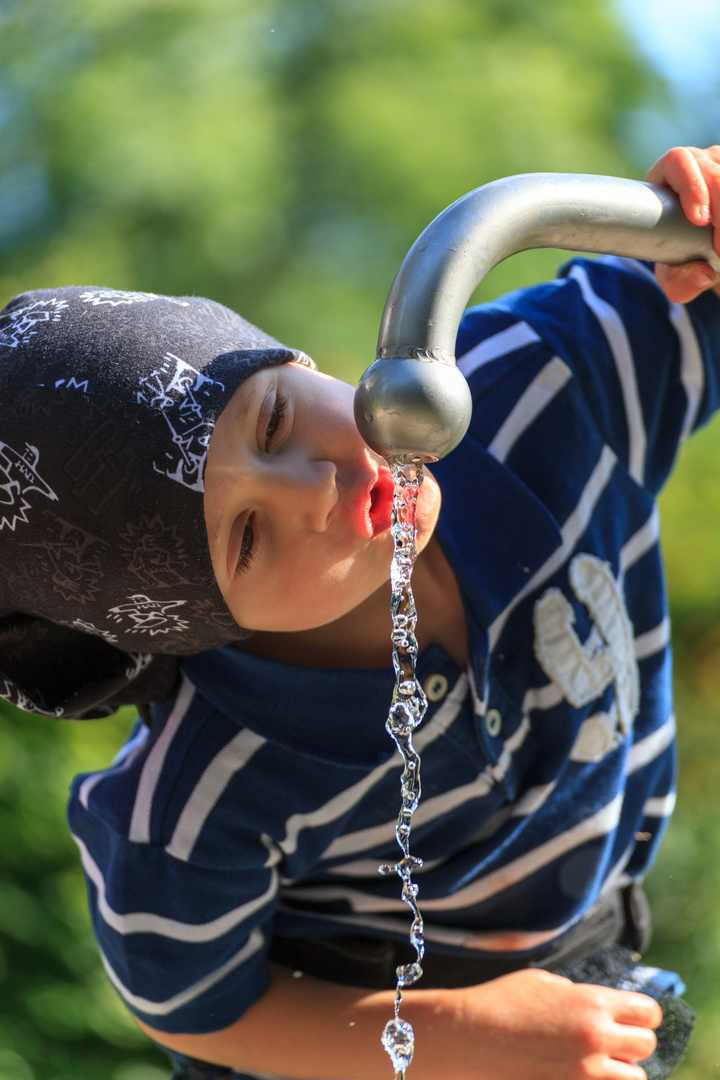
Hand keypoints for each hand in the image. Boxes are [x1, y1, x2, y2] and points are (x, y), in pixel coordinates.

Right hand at [427, 968, 662, 1079]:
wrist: (467, 1038)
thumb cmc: (499, 1003)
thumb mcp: (541, 982)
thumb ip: (575, 994)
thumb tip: (593, 1006)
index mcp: (591, 1003)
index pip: (648, 1012)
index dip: (641, 1014)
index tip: (631, 1017)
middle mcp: (595, 1039)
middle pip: (646, 1046)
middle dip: (633, 1042)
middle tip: (613, 1040)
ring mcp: (585, 1073)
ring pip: (633, 1079)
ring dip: (620, 1070)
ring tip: (595, 1063)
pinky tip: (579, 1073)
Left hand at [645, 145, 719, 302]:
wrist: (707, 254)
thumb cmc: (683, 259)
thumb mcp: (675, 279)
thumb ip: (679, 282)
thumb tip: (702, 274)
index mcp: (668, 176)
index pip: (677, 161)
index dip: (691, 186)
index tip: (699, 220)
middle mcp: (699, 162)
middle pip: (714, 173)